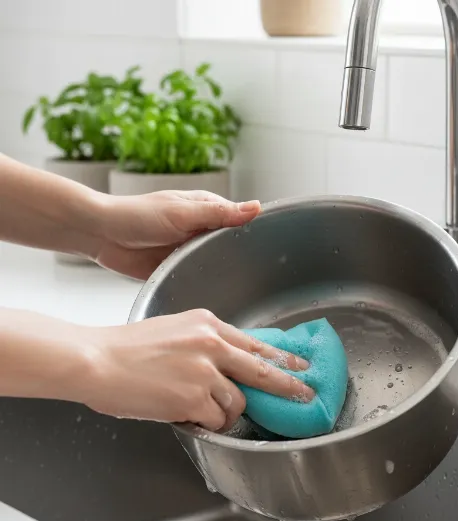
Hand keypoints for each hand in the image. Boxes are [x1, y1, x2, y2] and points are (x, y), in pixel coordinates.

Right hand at [86, 309, 313, 430]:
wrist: (96, 360)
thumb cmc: (127, 347)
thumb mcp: (175, 330)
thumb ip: (207, 343)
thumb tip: (231, 362)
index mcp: (207, 324)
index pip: (256, 342)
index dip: (282, 357)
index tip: (300, 365)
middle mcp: (212, 345)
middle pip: (263, 370)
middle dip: (288, 386)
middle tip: (305, 395)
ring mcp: (205, 373)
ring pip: (237, 402)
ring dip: (225, 411)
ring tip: (199, 406)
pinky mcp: (193, 399)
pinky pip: (216, 420)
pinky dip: (207, 422)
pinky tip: (187, 413)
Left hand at [94, 190, 260, 279]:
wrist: (100, 235)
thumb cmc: (136, 215)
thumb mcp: (182, 213)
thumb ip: (219, 213)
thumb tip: (256, 207)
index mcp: (206, 210)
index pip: (240, 220)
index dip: (256, 232)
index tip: (275, 248)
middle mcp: (200, 230)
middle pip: (231, 245)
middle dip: (241, 257)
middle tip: (260, 277)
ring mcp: (188, 251)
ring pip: (215, 263)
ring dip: (223, 273)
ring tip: (242, 290)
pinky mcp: (177, 269)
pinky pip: (196, 278)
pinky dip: (203, 283)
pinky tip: (214, 294)